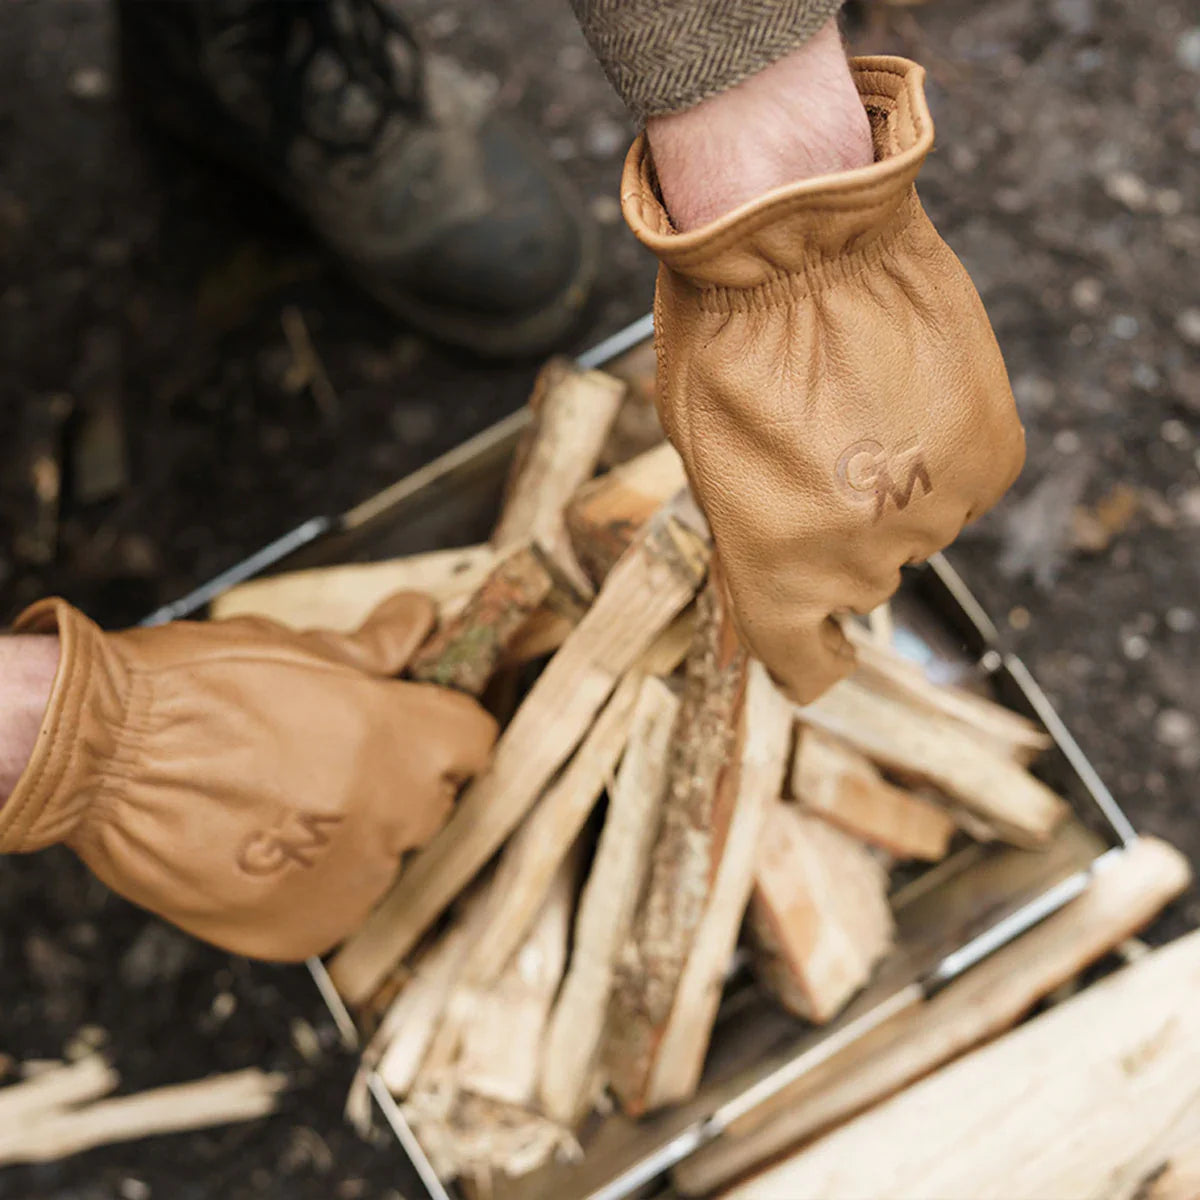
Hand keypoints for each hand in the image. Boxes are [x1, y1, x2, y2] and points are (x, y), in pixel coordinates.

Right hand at [0, 595, 495, 959]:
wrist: (98, 755)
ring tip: (277, 799)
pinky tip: (258, 844)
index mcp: (408, 741)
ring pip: (384, 855)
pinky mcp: (304, 931)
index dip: (441, 726)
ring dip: (353, 833)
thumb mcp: (300, 645)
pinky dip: (310, 881)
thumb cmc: (196, 688)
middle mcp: (395, 817)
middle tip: (325, 755)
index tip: (411, 722)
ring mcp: (351, 881)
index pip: (474, 740)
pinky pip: (335, 902)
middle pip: (432, 798)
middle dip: (394, 776)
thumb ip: (380, 646)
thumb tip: (421, 620)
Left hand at [624, 53, 1024, 701]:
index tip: (815, 652)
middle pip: (859, 586)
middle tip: (817, 461)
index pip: (804, 660)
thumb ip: (747, 532)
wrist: (794, 238)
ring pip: (916, 535)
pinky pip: (966, 486)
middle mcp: (860, 558)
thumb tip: (782, 570)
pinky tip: (906, 402)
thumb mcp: (700, 455)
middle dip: (835, 543)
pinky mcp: (988, 454)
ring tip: (860, 411)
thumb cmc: (723, 340)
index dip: (807, 657)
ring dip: (892, 493)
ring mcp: (934, 509)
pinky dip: (941, 458)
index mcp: (777, 570)